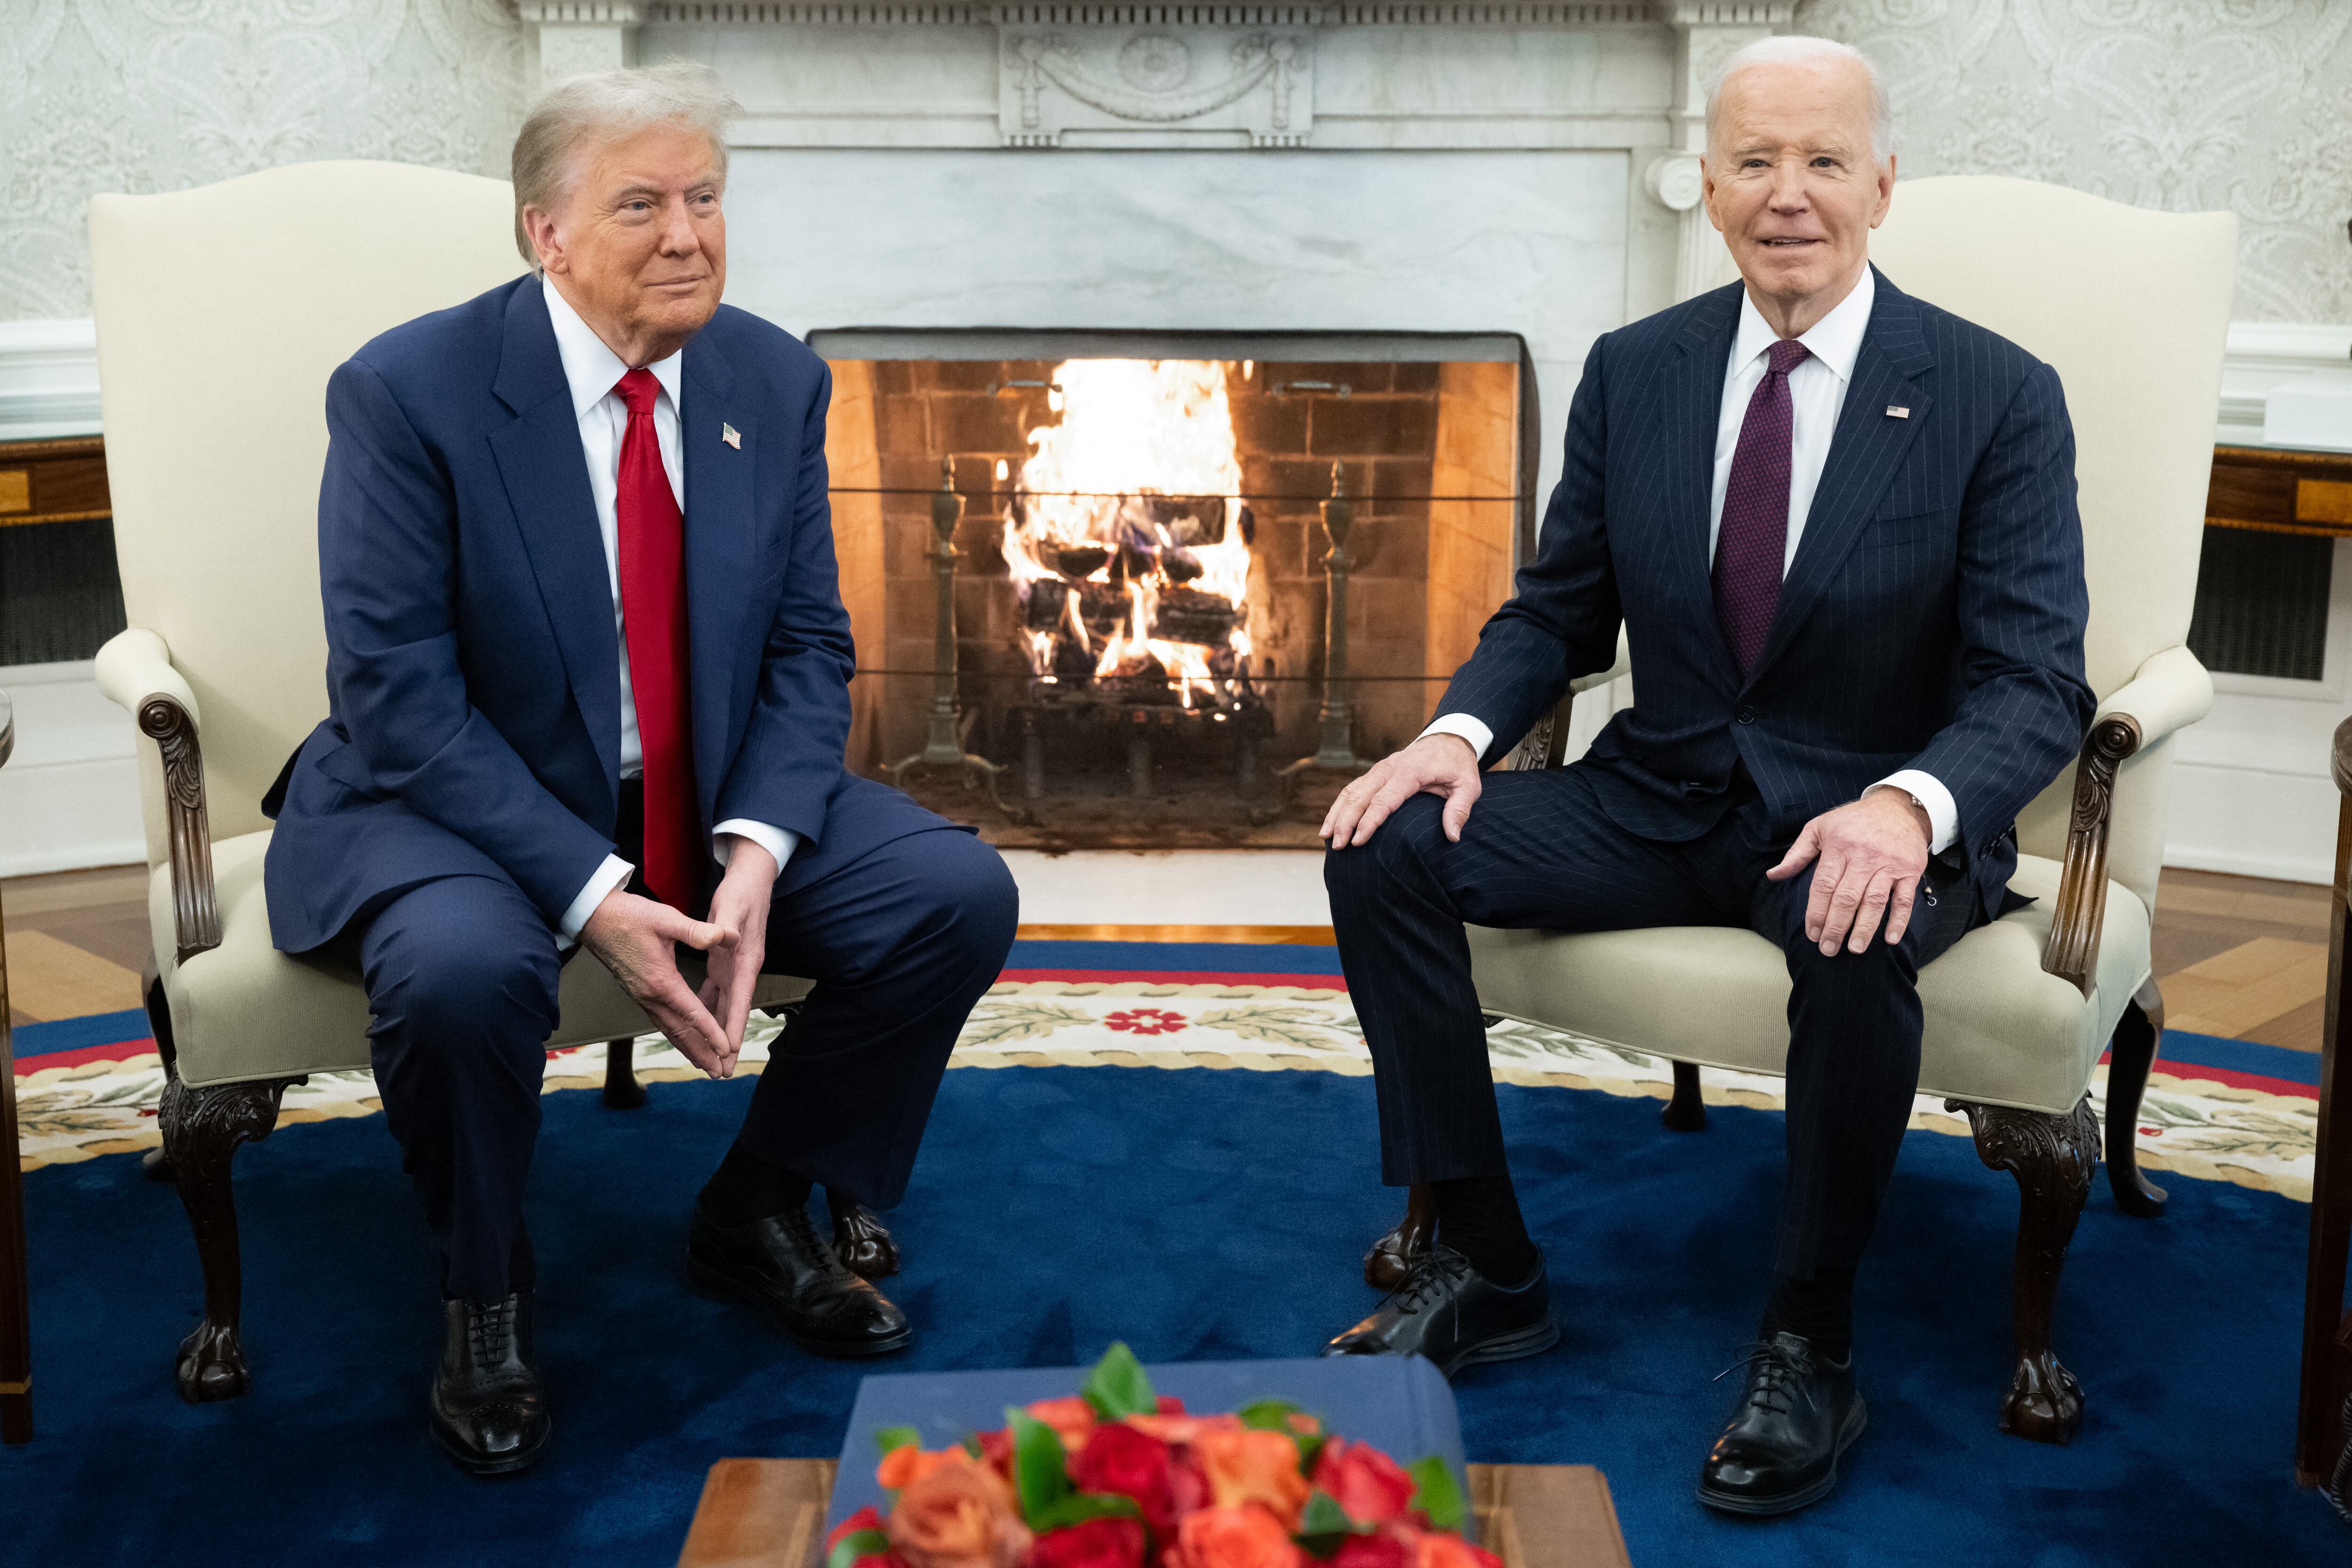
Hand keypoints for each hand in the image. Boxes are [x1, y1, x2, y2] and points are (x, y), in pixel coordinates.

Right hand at [580, 888, 738, 1077]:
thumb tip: (728, 935)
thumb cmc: (630, 916)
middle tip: (720, 1073)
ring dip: (689, 1049)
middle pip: (680, 1032)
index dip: (711, 1033)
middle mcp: (650, 996)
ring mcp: (642, 997)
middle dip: (702, 1054)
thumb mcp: (666, 919)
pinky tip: (683, 1040)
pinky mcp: (638, 994)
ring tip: (706, 1066)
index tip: (727, 1049)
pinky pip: (660, 1022)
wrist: (595, 918)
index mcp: (661, 981)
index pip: (692, 1014)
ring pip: (669, 1030)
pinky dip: (675, 1036)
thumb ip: (698, 931)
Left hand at [698, 835, 777, 1063]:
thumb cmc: (742, 891)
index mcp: (745, 959)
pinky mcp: (726, 963)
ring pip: (724, 1007)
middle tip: (722, 1071)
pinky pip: (715, 993)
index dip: (734, 1026)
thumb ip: (727, 924)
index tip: (728, 1050)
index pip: (740, 999)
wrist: (752, 879)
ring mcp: (735, 967)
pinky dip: (709, 1011)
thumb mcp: (733, 905)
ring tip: (712, 1058)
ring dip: (718, 1032)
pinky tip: (699, 1022)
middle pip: (734, 1012)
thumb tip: (729, 939)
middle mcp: (742, 968)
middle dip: (727, 1042)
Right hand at [1320, 733, 1483, 848]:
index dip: (1369, 821)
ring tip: (1325, 837)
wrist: (1448, 740)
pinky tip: (1332, 823)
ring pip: (1351, 791)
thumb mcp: (1468, 786)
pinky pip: (1352, 789)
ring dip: (1337, 814)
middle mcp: (1389, 769)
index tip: (1358, 841)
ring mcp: (1379, 770)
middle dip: (1345, 821)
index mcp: (1410, 772)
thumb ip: (1459, 810)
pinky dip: (1339, 806)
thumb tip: (1452, 837)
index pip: (1384, 800)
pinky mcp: (1374, 774)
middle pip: (1360, 796)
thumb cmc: (1457, 766)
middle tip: (1337, 846)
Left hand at [1766, 787, 1932, 955]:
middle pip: (1847, 897)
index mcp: (1838, 847)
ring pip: (1874, 901)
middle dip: (1836, 927)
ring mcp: (1888, 864)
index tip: (1811, 934)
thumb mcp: (1819, 828)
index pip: (1823, 885)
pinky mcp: (1910, 870)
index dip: (1816, 912)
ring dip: (1864, 928)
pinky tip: (1889, 939)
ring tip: (1854, 949)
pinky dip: (1898, 920)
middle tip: (1828, 949)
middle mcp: (1863, 857)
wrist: (1897, 807)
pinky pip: (1904, 899)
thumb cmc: (1853, 821)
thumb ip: (1797, 854)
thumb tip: (1773, 875)